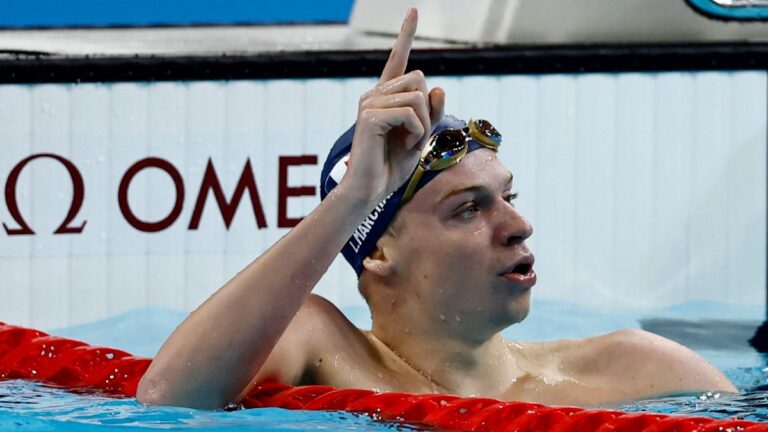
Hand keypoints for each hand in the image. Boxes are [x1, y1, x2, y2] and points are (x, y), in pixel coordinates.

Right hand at [340, 7, 444, 203]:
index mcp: (386, 96)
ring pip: (419, 98)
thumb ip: (431, 113)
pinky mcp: (370, 116)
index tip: (414, 10)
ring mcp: (370, 103)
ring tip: (406, 144)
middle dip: (427, 111)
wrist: (371, 190)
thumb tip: (439, 86)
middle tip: (413, 137)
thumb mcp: (422, 136)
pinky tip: (403, 146)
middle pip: (421, 80)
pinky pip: (411, 113)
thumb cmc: (392, 166)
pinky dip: (416, 133)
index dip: (406, 34)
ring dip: (422, 126)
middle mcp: (375, 94)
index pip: (398, 59)